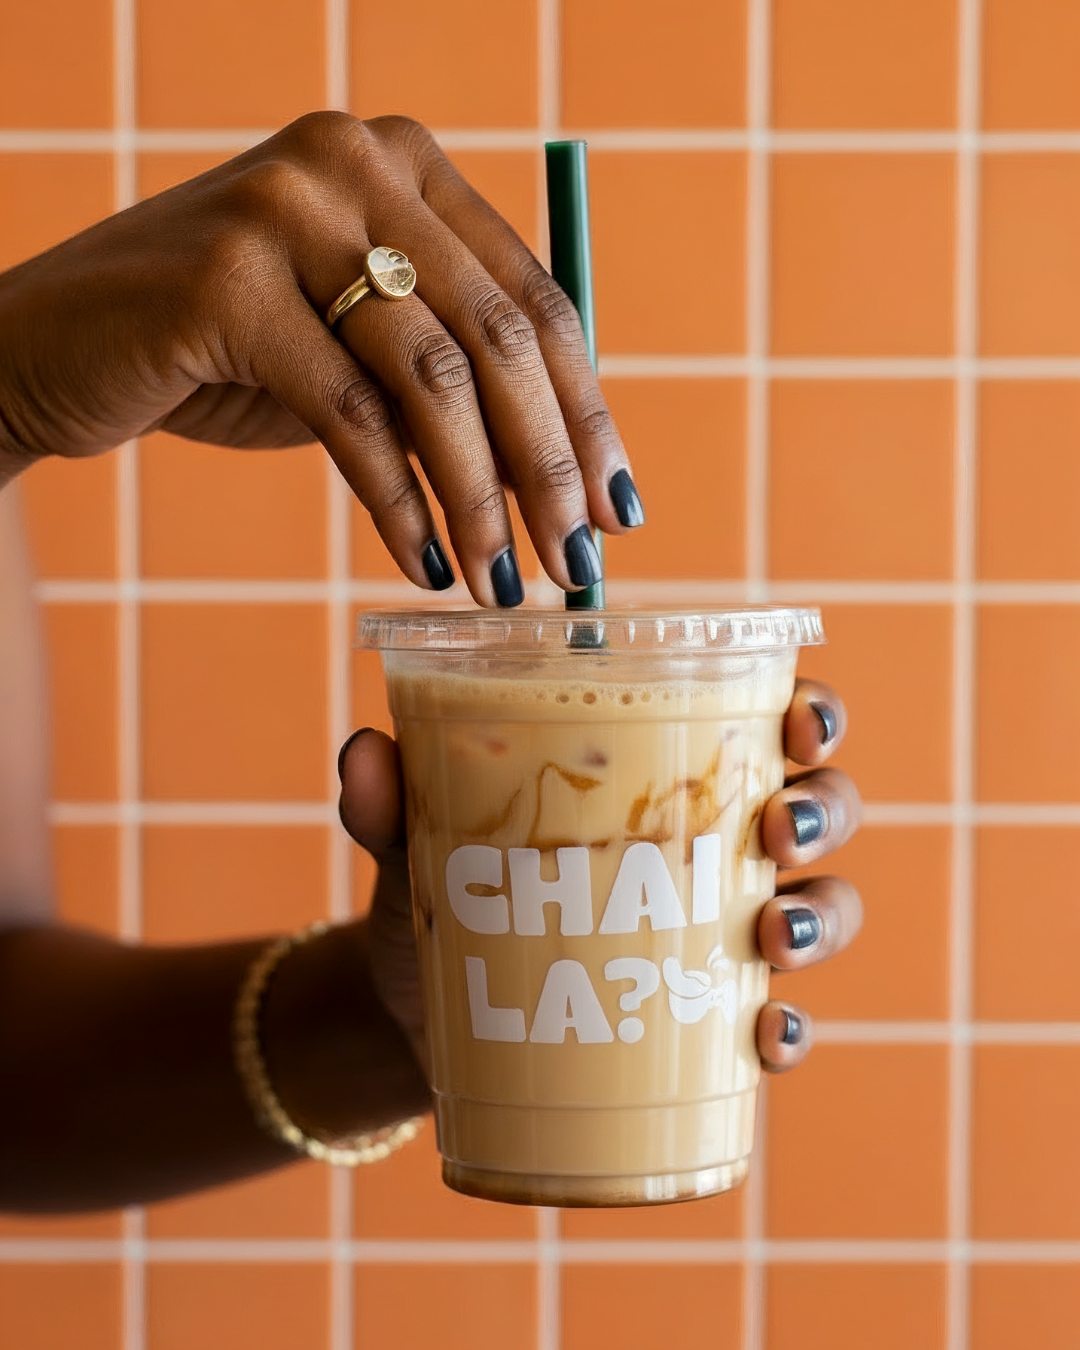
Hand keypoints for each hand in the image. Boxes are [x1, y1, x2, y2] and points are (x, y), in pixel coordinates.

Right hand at [0, 112, 641, 604]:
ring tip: (500, 584)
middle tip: (575, 565)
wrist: (62, 344)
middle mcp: (356, 166)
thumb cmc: (229, 353)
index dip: (589, 412)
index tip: (620, 508)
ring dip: (480, 499)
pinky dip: (396, 502)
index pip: (536, 299)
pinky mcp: (225, 283)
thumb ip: (451, 376)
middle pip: (498, 336)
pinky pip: (349, 415)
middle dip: (550, 466)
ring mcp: (289, 211)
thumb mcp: (358, 346)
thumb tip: (568, 475)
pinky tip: (422, 564)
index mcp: (408, 168)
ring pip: (431, 378)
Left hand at [337, 679, 861, 1078]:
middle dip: (824, 808)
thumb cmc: (445, 898)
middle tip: (778, 824)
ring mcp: (719, 936)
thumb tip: (363, 752)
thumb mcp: (415, 844)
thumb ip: (390, 800)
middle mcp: (716, 846)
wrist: (419, 1019)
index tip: (796, 718)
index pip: (766, 719)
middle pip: (820, 807)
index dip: (811, 711)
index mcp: (666, 773)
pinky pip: (777, 1022)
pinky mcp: (704, 1021)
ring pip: (820, 909)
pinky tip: (765, 1036)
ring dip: (818, 916)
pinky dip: (786, 1029)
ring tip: (769, 933)